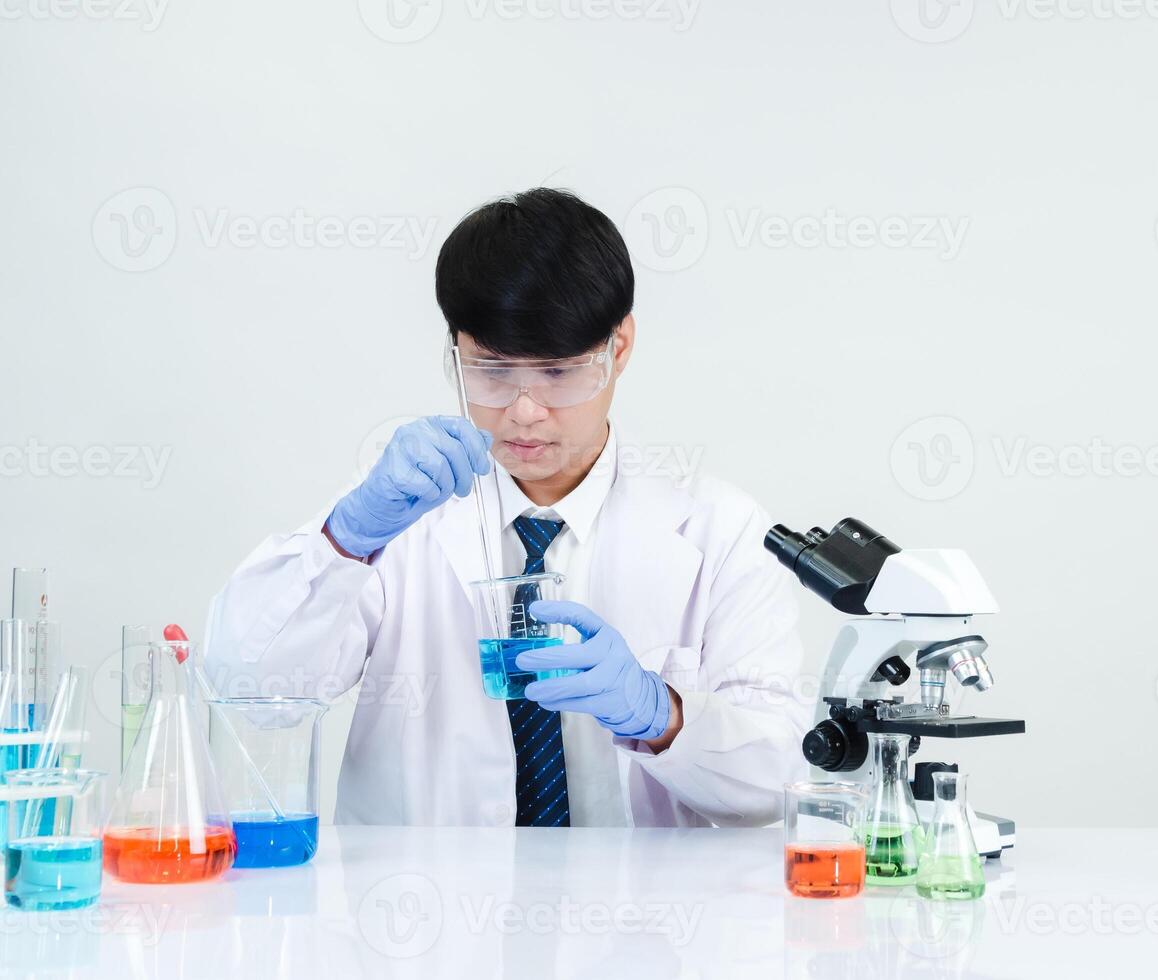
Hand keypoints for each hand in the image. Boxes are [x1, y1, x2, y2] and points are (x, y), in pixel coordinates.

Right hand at [326, 416, 491, 556]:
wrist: (387, 500)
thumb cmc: (417, 480)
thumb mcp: (448, 463)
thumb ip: (466, 448)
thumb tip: (486, 437)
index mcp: (431, 425)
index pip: (461, 426)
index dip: (476, 449)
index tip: (481, 468)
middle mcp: (415, 430)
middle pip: (454, 449)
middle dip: (465, 475)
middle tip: (464, 490)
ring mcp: (401, 447)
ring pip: (440, 466)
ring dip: (446, 486)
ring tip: (439, 491)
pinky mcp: (393, 467)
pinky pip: (425, 484)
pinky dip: (430, 494)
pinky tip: (422, 493)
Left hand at [516, 601, 671, 740]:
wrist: (640, 696)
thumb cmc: (608, 667)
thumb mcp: (598, 646)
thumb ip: (572, 642)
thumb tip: (531, 644)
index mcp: (606, 634)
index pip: (582, 615)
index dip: (558, 611)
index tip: (534, 609)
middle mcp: (613, 653)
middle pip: (581, 654)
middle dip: (550, 657)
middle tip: (522, 660)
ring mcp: (614, 679)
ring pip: (582, 683)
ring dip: (553, 687)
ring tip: (531, 690)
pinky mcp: (611, 702)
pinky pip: (582, 703)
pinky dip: (561, 703)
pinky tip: (545, 701)